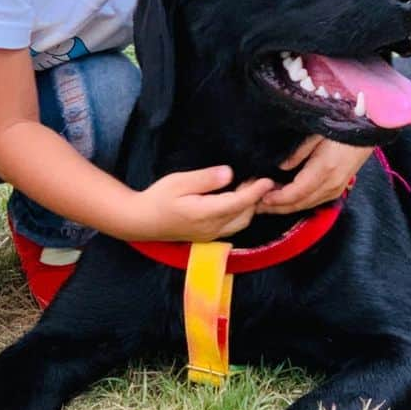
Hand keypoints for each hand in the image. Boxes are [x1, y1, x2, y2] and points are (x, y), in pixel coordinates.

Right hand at [130, 166, 273, 241]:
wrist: (142, 221)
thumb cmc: (158, 198)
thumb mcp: (179, 182)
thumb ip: (206, 179)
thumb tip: (229, 173)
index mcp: (205, 214)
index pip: (238, 203)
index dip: (255, 191)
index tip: (268, 180)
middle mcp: (212, 228)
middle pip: (244, 215)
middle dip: (254, 198)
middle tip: (257, 178)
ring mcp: (211, 235)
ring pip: (240, 222)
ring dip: (249, 207)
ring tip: (249, 187)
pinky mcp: (208, 236)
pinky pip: (232, 226)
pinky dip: (240, 213)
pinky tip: (237, 200)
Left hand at [257, 137, 373, 214]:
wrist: (368, 130)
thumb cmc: (341, 126)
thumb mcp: (315, 133)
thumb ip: (298, 152)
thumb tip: (280, 168)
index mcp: (323, 170)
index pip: (295, 193)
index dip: (276, 199)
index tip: (260, 197)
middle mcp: (330, 184)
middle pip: (299, 204)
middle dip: (277, 208)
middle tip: (257, 206)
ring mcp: (337, 188)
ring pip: (307, 205)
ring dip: (286, 207)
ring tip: (267, 204)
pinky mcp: (339, 188)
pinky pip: (315, 201)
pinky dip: (299, 203)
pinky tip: (287, 199)